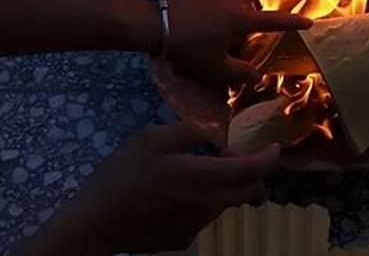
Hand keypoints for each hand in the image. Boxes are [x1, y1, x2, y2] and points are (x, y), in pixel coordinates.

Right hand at [14, 122, 279, 255]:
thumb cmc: (120, 175)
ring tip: (197, 174)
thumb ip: (188, 130)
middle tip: (233, 159)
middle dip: (255, 175)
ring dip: (226, 188)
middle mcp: (206, 203)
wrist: (94, 222)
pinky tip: (177, 196)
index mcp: (199, 176)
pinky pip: (206, 217)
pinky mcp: (185, 239)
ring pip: (228, 204)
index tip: (274, 148)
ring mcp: (196, 225)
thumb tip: (215, 130)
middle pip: (251, 192)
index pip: (251, 170)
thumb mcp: (149, 138)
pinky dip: (205, 202)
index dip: (268, 158)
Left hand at [165, 0, 310, 85]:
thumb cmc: (188, 47)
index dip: (295, 22)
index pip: (276, 21)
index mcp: (242, 19)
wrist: (156, 23)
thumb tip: (257, 77)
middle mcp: (236, 0)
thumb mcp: (215, 67)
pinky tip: (233, 7)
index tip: (310, 22)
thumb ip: (239, 72)